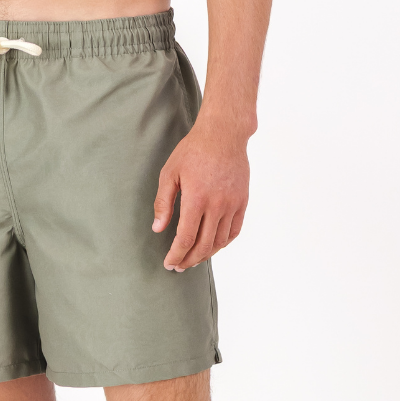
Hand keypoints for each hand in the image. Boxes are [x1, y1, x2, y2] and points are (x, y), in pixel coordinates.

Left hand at [152, 114, 250, 271]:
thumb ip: (163, 202)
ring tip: (194, 258)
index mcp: (196, 199)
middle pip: (204, 245)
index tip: (169, 263)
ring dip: (206, 254)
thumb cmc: (193, 150)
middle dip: (189, 260)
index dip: (176, 255)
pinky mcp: (242, 201)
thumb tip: (157, 228)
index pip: (186, 238)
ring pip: (220, 241)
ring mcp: (232, 204)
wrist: (223, 134)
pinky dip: (223, 243)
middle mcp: (217, 205)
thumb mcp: (170, 172)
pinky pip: (234, 231)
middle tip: (179, 266)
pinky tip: (213, 245)